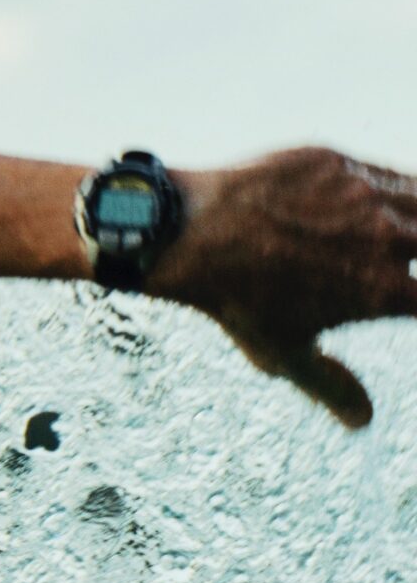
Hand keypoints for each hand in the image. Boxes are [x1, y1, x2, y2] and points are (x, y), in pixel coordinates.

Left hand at [155, 147, 416, 428]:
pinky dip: (400, 190)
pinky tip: (394, 204)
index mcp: (383, 292)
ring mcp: (367, 195)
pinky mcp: (340, 162)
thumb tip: (364, 420)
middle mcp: (388, 239)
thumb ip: (330, 385)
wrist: (188, 235)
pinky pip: (388, 173)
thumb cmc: (234, 301)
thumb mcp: (282, 353)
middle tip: (406, 271)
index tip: (411, 305)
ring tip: (406, 238)